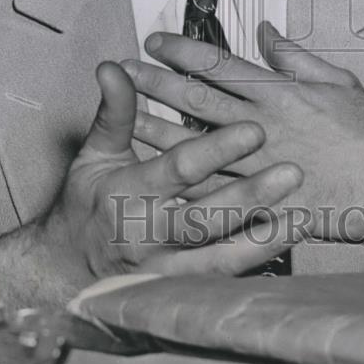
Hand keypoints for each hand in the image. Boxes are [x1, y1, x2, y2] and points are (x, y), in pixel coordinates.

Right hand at [0, 59, 303, 308]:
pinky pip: (219, 286)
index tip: (255, 128)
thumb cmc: (86, 204)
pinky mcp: (175, 297)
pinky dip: (251, 269)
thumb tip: (113, 67)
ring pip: (218, 258)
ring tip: (302, 218)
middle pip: (205, 217)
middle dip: (251, 195)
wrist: (62, 271)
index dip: (216, 148)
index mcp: (129, 192)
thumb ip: (115, 112)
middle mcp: (147, 235)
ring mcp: (162, 272)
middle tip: (293, 171)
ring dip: (262, 240)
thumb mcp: (95, 154)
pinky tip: (281, 252)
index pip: (178, 168)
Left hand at [125, 22, 363, 242]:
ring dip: (157, 133)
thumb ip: (295, 56)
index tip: (153, 41)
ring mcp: (259, 167)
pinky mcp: (264, 203)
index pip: (219, 65)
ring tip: (123, 119)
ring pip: (196, 149)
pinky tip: (155, 182)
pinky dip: (185, 190)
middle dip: (156, 84)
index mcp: (278, 93)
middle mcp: (262, 126)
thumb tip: (265, 28)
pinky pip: (217, 199)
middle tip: (122, 71)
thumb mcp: (337, 81)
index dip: (182, 50)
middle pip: (197, 102)